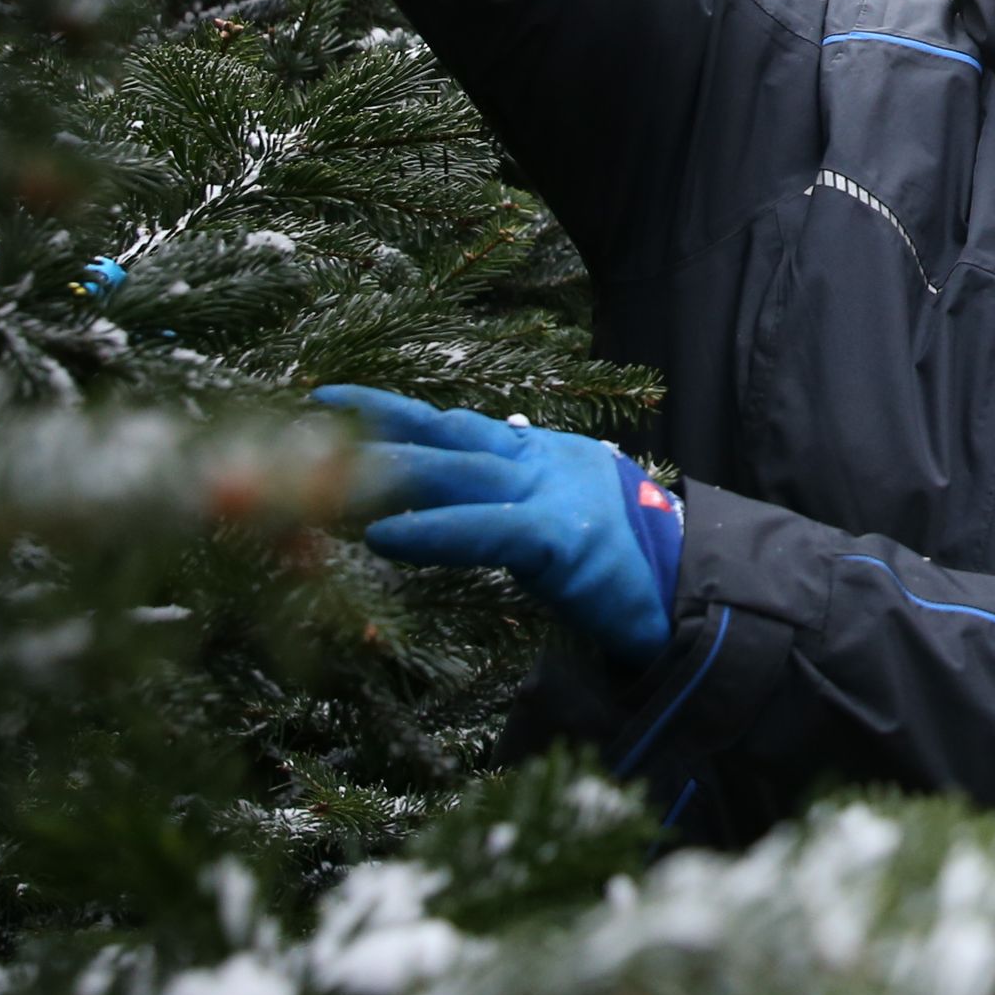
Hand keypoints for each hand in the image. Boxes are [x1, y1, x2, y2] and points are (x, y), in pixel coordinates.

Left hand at [309, 386, 676, 662]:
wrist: (685, 594)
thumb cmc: (618, 565)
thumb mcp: (556, 520)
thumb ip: (507, 503)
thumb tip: (459, 489)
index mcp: (536, 457)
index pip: (454, 426)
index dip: (393, 412)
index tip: (333, 399)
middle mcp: (538, 463)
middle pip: (444, 436)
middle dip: (377, 422)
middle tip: (309, 413)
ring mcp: (549, 496)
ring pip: (455, 473)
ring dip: (387, 471)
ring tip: (326, 473)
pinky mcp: (559, 538)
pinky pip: (484, 529)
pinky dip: (433, 531)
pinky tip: (385, 537)